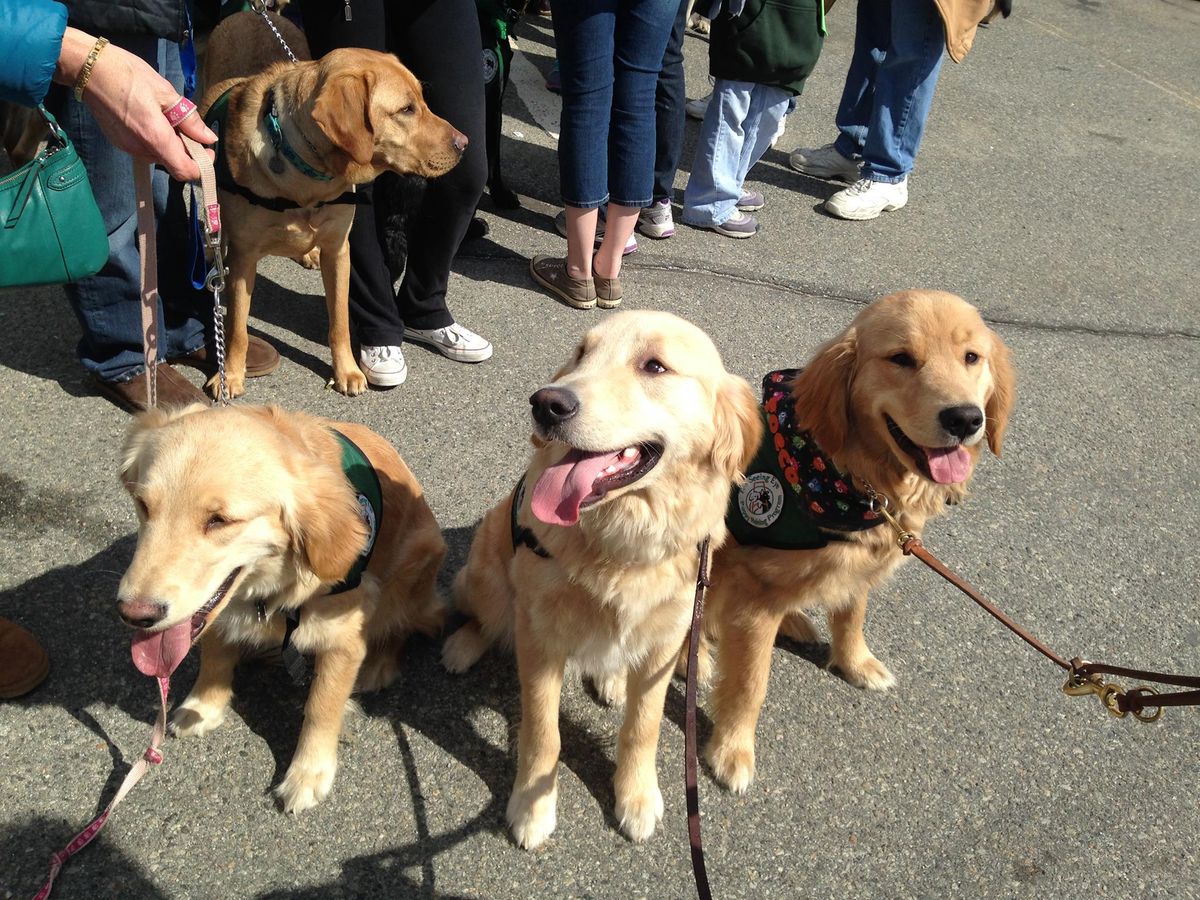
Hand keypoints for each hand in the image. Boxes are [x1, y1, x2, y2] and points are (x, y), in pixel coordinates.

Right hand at [54, 28, 215, 181]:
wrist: (88, 68)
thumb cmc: (128, 75)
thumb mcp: (165, 93)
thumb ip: (189, 120)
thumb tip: (208, 138)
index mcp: (155, 139)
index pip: (185, 171)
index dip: (201, 165)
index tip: (206, 149)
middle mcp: (141, 150)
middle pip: (173, 163)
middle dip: (186, 149)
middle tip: (186, 124)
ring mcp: (127, 148)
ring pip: (159, 156)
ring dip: (170, 143)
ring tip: (166, 116)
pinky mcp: (119, 142)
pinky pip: (145, 148)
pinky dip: (155, 139)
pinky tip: (151, 117)